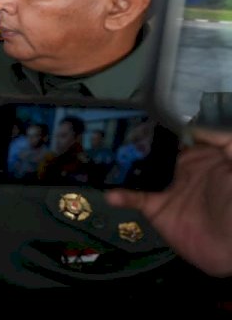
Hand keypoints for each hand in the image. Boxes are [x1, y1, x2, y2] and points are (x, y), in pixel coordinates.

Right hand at [107, 129, 231, 276]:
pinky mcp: (157, 210)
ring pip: (138, 171)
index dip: (160, 123)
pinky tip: (110, 192)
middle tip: (110, 127)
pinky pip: (134, 199)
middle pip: (153, 150)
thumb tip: (190, 122)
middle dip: (133, 139)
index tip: (140, 110)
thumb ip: (221, 138)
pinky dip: (120, 195)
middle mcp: (181, 170)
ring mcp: (167, 189)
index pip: (177, 135)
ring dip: (121, 163)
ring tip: (100, 152)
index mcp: (201, 156)